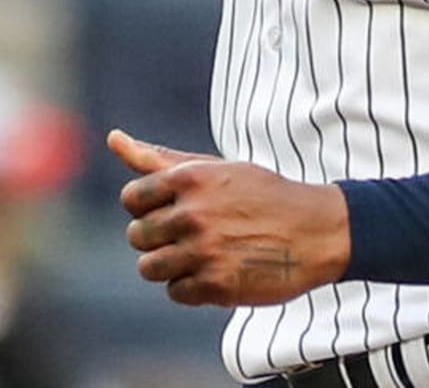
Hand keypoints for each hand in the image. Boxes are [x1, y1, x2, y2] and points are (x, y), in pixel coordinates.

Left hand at [109, 129, 351, 306]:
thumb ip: (158, 158)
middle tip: (194, 233)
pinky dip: (192, 286)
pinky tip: (218, 271)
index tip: (175, 208)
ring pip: (150, 268)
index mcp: (189, 179)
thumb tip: (113, 138)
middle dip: (159, 237)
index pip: (131, 198)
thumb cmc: (260, 196)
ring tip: (202, 254)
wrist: (315, 231)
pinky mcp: (215, 285)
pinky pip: (175, 292)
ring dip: (171, 265)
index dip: (150, 206)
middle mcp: (192, 214)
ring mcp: (203, 252)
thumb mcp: (213, 169)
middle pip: (137, 236)